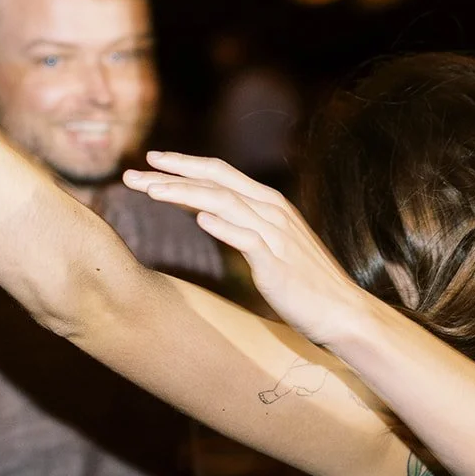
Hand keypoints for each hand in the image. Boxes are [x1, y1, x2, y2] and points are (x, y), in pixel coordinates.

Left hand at [123, 154, 372, 346]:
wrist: (341, 312)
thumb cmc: (305, 284)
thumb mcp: (272, 246)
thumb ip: (244, 226)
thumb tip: (207, 215)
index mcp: (269, 204)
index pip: (220, 173)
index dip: (184, 165)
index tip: (150, 163)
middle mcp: (271, 211)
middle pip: (215, 180)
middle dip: (172, 173)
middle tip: (132, 173)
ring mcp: (275, 235)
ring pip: (224, 203)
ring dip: (185, 194)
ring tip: (149, 192)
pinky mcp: (277, 263)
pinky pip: (247, 239)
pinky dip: (223, 227)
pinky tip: (199, 220)